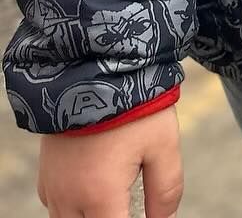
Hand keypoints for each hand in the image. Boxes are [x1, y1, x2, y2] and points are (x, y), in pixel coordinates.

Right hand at [37, 108, 182, 217]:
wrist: (95, 69)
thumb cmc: (135, 107)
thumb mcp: (164, 145)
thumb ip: (165, 190)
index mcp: (100, 196)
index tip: (143, 213)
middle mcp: (69, 199)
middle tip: (130, 203)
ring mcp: (53, 187)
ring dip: (91, 216)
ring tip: (116, 198)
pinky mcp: (45, 174)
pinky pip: (56, 206)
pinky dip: (73, 207)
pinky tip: (95, 188)